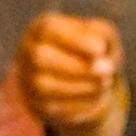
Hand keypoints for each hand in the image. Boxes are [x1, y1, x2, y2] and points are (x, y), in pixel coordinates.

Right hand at [15, 13, 129, 135]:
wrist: (80, 77)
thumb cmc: (90, 48)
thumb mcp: (101, 35)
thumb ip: (103, 39)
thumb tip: (103, 64)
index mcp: (42, 28)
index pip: (50, 29)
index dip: (76, 40)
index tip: (101, 49)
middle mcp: (28, 52)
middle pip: (41, 57)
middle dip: (78, 67)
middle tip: (107, 71)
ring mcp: (28, 80)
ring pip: (45, 86)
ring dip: (81, 87)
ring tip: (105, 83)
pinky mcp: (36, 104)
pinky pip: (52, 107)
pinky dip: (79, 103)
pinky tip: (97, 96)